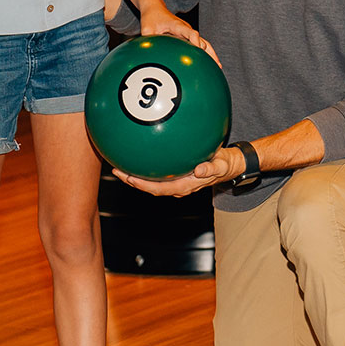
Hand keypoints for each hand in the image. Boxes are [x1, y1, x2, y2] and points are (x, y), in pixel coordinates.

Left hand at [113, 147, 239, 197]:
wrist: (228, 166)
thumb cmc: (224, 165)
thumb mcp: (221, 165)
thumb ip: (211, 168)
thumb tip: (199, 170)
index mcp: (185, 187)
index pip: (159, 189)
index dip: (143, 186)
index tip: (130, 178)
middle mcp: (177, 186)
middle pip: (149, 187)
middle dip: (132, 181)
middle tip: (116, 170)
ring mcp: (175, 182)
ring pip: (151, 182)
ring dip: (135, 176)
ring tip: (120, 165)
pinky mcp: (175, 175)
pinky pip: (157, 174)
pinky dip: (145, 168)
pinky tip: (138, 156)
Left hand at [138, 7, 219, 65]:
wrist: (155, 9)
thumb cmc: (151, 18)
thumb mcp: (146, 28)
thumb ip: (147, 39)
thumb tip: (145, 55)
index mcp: (177, 25)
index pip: (190, 33)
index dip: (195, 41)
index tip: (199, 49)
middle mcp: (186, 29)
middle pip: (201, 40)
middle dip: (209, 52)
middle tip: (215, 65)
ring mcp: (189, 32)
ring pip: (204, 43)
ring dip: (211, 54)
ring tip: (218, 67)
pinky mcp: (188, 36)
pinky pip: (200, 45)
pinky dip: (206, 53)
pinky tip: (210, 65)